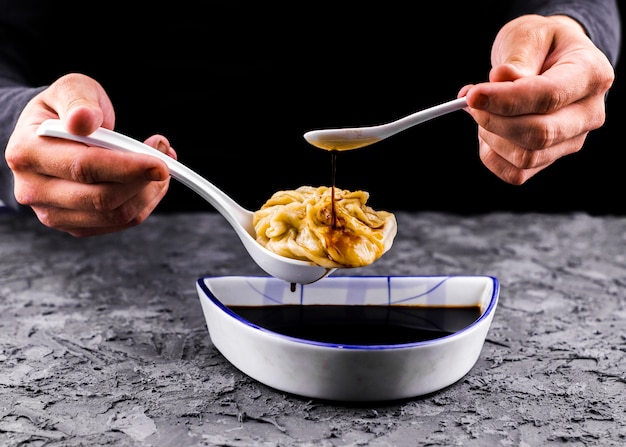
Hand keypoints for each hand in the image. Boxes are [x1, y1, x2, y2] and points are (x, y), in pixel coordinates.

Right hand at [5, 73, 175, 236]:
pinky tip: (149, 182)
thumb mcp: (70, 89)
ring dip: (149, 192)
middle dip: (143, 180)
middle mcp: (34, 189)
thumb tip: (84, 120)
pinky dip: (144, 202)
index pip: (84, 167)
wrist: (48, 137)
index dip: (127, 167)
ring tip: (160, 166)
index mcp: (27, 152)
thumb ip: (78, 100)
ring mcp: (53, 213)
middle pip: (103, 198)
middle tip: (164, 157)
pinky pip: (120, 222)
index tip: (160, 163)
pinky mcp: (74, 226)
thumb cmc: (64, 112)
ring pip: (116, 215)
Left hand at [458, 14, 614, 183]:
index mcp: (592, 74)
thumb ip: (518, 56)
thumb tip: (501, 78)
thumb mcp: (529, 34)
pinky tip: (488, 130)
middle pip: (539, 134)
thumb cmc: (541, 45)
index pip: (548, 96)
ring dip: (490, 136)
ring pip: (525, 157)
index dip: (506, 100)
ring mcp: (572, 141)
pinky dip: (491, 154)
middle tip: (470, 101)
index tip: (472, 96)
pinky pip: (515, 172)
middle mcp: (590, 113)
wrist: (552, 62)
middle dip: (494, 121)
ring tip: (482, 110)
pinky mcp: (550, 159)